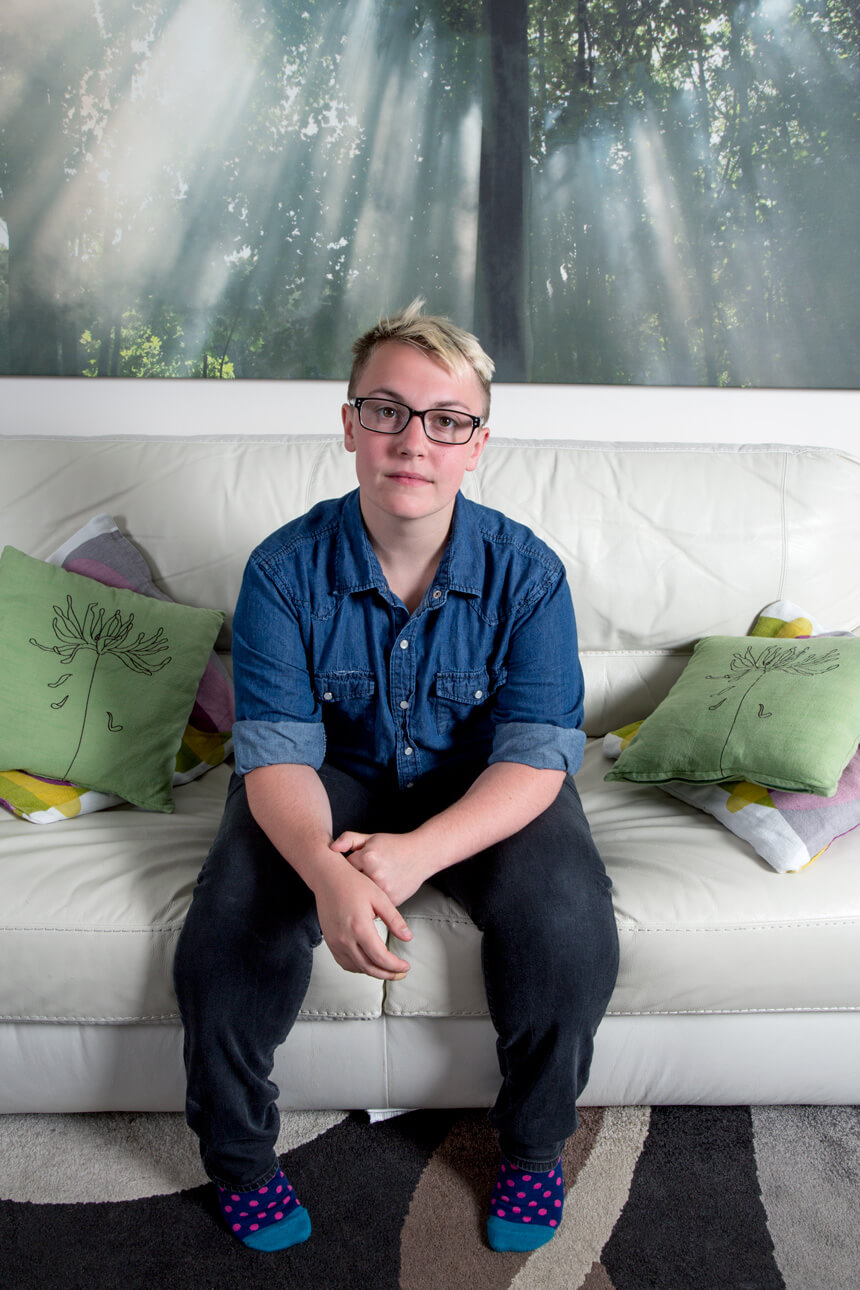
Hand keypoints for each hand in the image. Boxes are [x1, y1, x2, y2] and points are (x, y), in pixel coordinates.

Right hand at [313, 860, 411, 980]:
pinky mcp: (329, 941)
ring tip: (387, 969)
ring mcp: (335, 941)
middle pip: (369, 967)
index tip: (405, 967)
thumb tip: (408, 937)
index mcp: (360, 927)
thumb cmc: (353, 883)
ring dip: (373, 972)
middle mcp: (345, 938)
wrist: (327, 877)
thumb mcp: (379, 898)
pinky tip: (368, 963)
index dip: (395, 966)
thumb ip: (394, 920)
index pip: (380, 957)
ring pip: (356, 968)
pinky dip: (358, 967)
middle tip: (400, 973)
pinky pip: (344, 962)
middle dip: (387, 974)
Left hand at [330, 830, 431, 907]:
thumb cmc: (395, 845)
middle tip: (361, 876)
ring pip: (364, 896)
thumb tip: (332, 848)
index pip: (345, 867)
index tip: (352, 867)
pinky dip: (376, 900)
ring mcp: (385, 890)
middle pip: (353, 884)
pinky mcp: (393, 901)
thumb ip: (349, 839)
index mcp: (368, 857)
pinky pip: (376, 904)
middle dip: (354, 881)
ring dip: (363, 893)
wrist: (423, 854)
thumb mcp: (371, 838)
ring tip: (372, 883)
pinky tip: (380, 891)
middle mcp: (375, 874)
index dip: (348, 868)